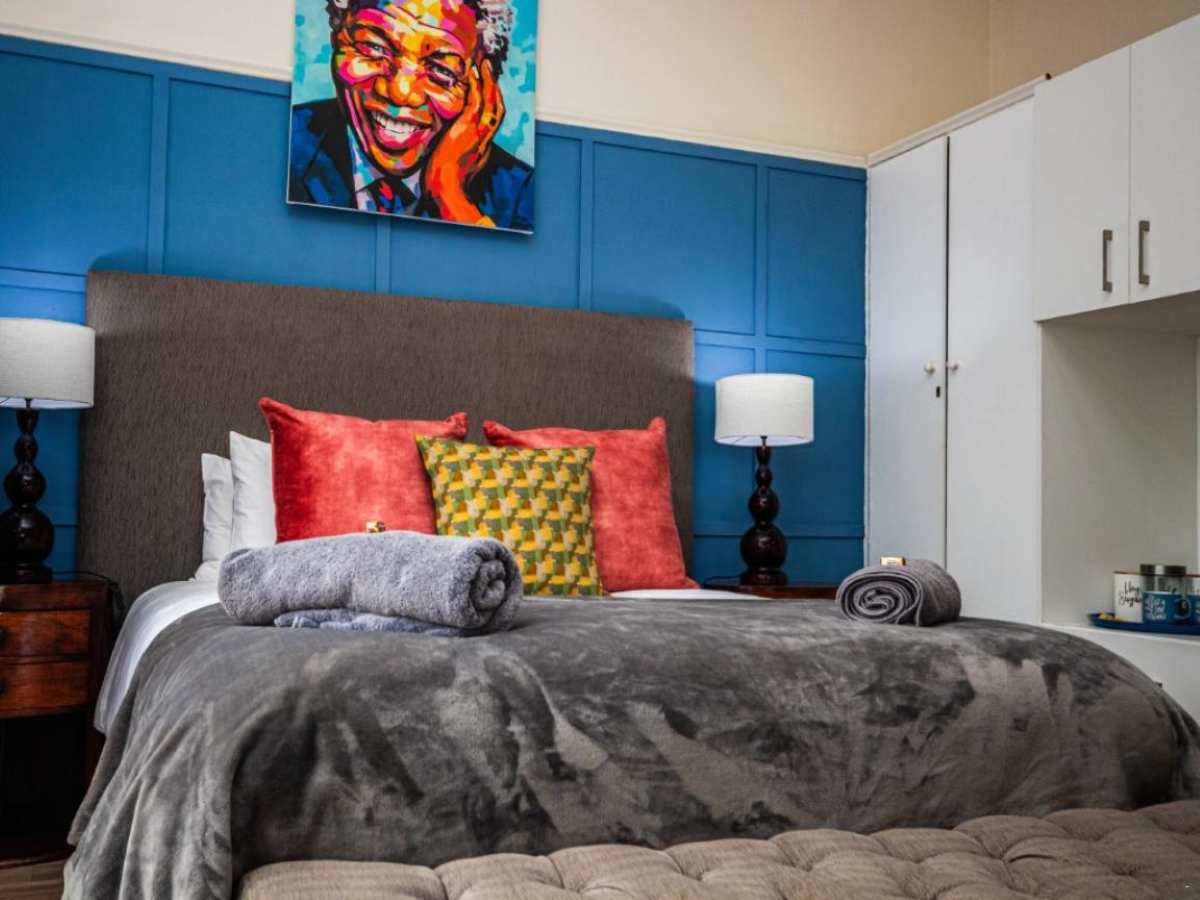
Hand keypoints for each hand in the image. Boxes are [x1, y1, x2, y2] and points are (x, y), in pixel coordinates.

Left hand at [423, 60, 504, 224]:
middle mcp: (486, 138)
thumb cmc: (444, 182)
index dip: (491, 104)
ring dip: (490, 80)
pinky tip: (474, 71)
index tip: (487, 91)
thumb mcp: (454, 167)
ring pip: (492, 101)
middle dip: (495, 88)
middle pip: (498, 108)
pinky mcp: (469, 127)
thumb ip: (455, 154)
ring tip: (485, 64)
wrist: (446, 188)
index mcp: (483, 148)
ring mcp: (479, 132)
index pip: (491, 121)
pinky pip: (478, 100)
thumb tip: (445, 148)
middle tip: (490, 69)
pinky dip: (478, 84)